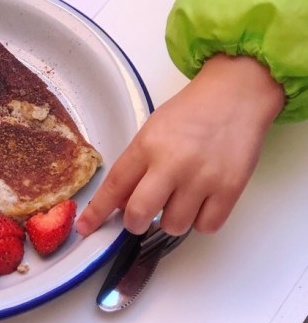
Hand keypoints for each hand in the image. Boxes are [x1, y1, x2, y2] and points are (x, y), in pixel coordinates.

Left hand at [76, 55, 283, 236]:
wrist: (236, 95)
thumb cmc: (192, 112)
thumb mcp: (153, 130)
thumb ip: (137, 165)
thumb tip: (122, 204)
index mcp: (147, 145)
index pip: (114, 186)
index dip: (97, 212)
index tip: (85, 228)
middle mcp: (172, 163)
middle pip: (139, 213)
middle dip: (134, 223)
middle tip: (141, 218)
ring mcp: (202, 177)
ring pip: (174, 226)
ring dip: (172, 220)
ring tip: (181, 199)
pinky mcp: (230, 188)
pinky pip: (206, 226)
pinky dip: (201, 220)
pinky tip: (202, 201)